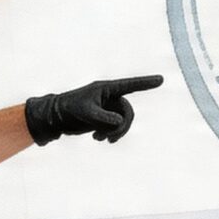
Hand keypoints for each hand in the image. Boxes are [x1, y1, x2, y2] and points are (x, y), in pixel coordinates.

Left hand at [26, 74, 164, 144]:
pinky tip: (97, 138)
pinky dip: (110, 134)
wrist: (56, 117)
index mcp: (106, 89)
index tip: (161, 79)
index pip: (130, 85)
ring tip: (100, 139)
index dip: (146, 83)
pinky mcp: (105, 118)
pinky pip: (116, 127)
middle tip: (110, 139)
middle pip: (128, 112)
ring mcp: (108, 108)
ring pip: (123, 122)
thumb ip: (104, 117)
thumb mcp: (87, 113)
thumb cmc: (69, 109)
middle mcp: (109, 97)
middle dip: (122, 127)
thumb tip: (119, 122)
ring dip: (115, 133)